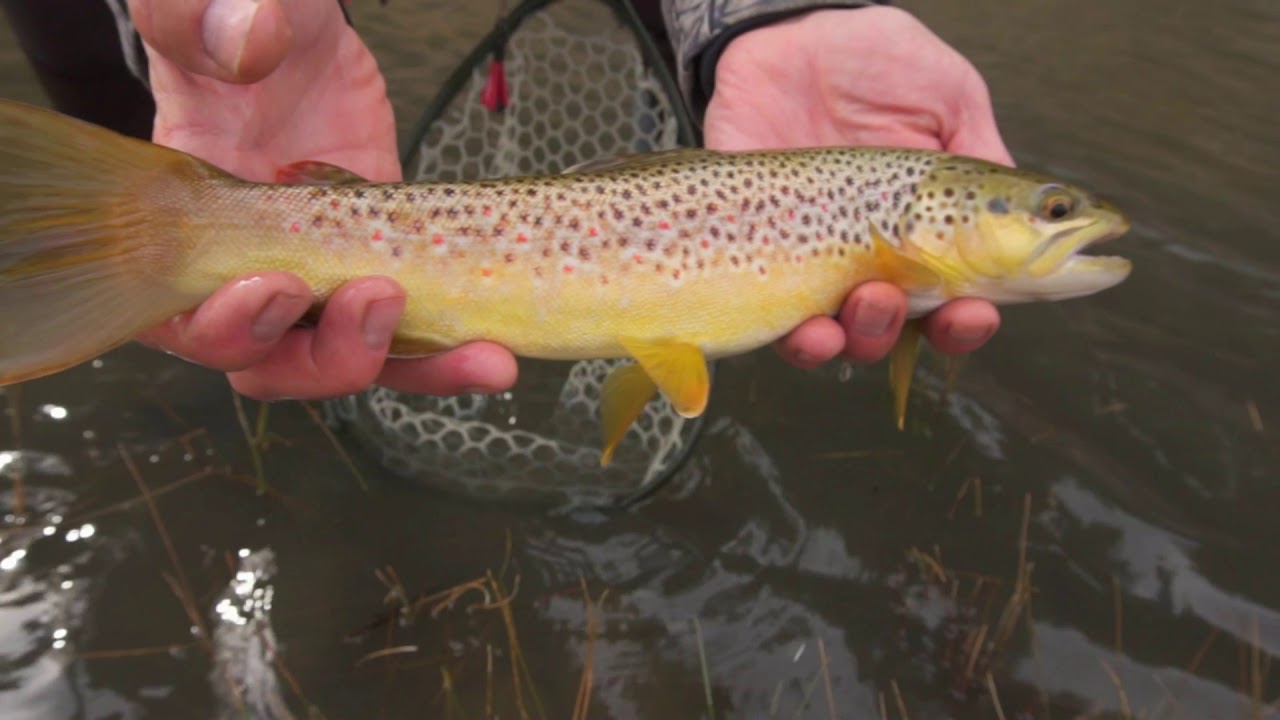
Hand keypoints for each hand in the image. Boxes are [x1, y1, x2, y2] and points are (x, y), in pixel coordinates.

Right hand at [128, 0, 516, 398]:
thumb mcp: (208, 5)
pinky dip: (452, 352)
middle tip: (381, 300)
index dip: (229, 324)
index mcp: (189, 224)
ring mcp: (325, 276)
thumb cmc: (240, 22)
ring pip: (352, 361)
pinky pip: (413, 332)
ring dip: (416, 369)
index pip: (185, 316)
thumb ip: (204, 20)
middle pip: (275, 362)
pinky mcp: (386, 266)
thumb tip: (250, 43)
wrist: (298, 36)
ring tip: (481, 357)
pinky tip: (497, 355)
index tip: (284, 285)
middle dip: (329, 356)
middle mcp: (252, 269)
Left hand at [704, 6, 1010, 367]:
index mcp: (923, 228)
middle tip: (934, 308)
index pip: (954, 295)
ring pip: (842, 334)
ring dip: (866, 336)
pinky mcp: (752, 248)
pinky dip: (797, 339)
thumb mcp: (947, 96)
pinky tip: (813, 328)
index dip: (970, 320)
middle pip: (900, 328)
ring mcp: (810, 256)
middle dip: (922, 334)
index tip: (980, 312)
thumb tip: (1030, 219)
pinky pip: (772, 320)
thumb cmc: (873, 59)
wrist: (786, 29)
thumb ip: (982, 158)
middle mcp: (869, 254)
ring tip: (872, 301)